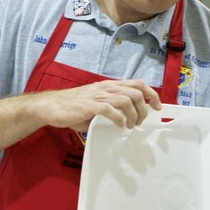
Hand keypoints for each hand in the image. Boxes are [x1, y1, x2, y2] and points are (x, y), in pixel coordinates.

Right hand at [35, 79, 161, 131]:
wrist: (51, 106)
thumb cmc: (74, 107)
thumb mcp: (97, 104)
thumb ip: (111, 108)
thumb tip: (126, 119)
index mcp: (109, 86)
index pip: (138, 84)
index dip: (152, 94)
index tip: (157, 107)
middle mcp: (106, 88)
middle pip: (136, 92)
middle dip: (144, 109)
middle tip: (140, 122)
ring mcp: (98, 95)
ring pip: (126, 100)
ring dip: (133, 115)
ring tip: (129, 126)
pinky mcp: (89, 105)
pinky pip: (110, 109)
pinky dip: (118, 118)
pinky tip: (119, 125)